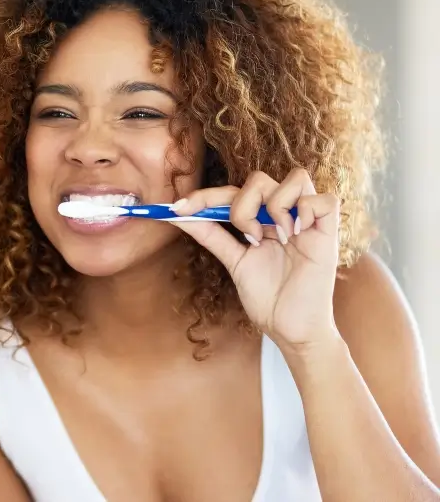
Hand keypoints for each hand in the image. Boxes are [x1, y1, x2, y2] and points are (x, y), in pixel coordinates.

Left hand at [173, 168, 339, 350]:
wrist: (289, 329)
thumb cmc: (267, 297)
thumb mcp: (233, 260)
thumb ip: (211, 234)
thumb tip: (178, 215)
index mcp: (262, 219)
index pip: (233, 191)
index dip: (205, 196)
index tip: (178, 209)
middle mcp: (285, 214)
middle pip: (260, 179)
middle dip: (242, 206)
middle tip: (249, 238)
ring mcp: (308, 221)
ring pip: (295, 178)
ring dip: (275, 206)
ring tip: (276, 238)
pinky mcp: (329, 233)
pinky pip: (324, 199)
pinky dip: (306, 210)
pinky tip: (295, 235)